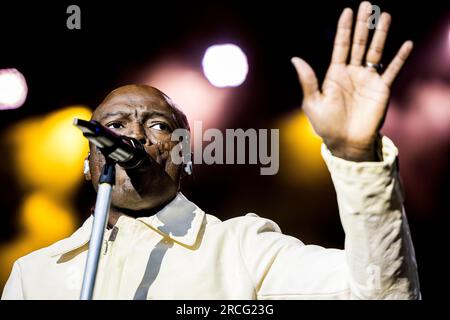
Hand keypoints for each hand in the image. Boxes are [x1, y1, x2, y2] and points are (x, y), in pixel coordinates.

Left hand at [291, 1, 412, 160]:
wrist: (345, 143)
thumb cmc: (326, 125)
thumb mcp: (312, 102)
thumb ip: (307, 80)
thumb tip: (295, 58)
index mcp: (335, 74)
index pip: (341, 45)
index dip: (344, 28)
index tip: (347, 10)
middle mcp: (352, 73)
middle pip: (359, 43)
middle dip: (363, 25)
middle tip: (367, 4)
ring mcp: (368, 79)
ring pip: (375, 52)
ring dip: (381, 35)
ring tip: (386, 16)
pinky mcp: (382, 89)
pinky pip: (393, 70)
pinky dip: (400, 58)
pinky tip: (406, 44)